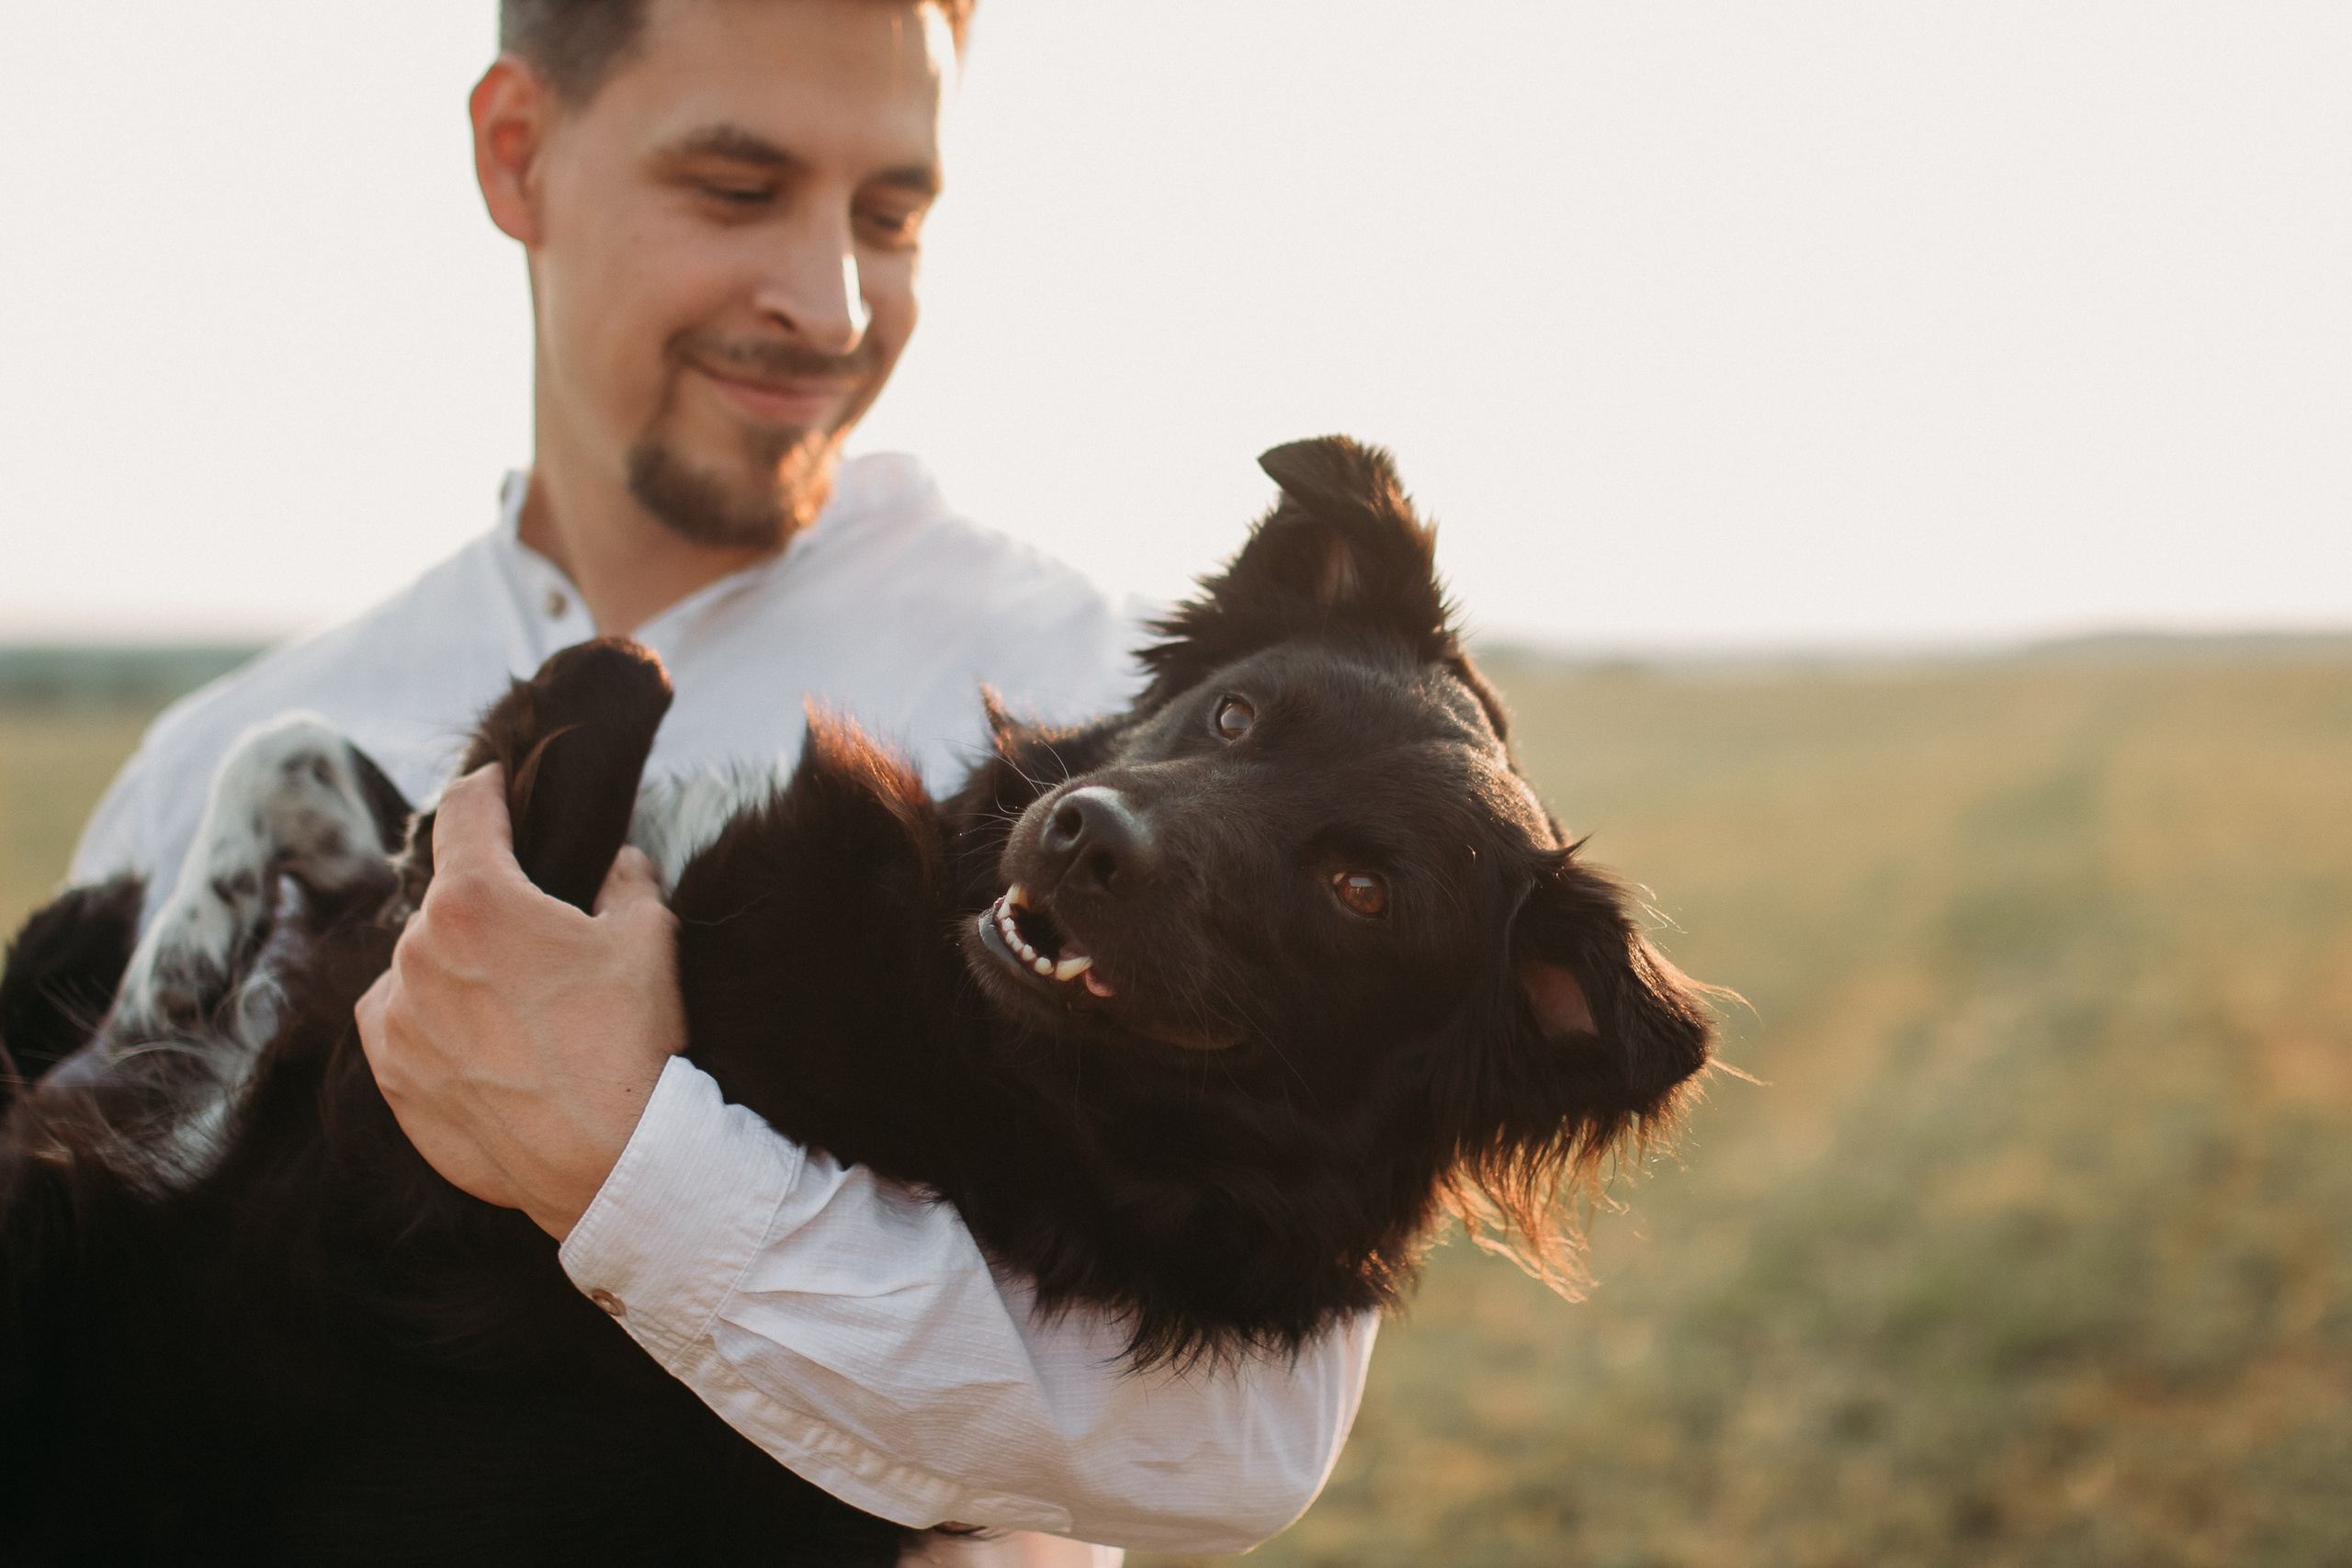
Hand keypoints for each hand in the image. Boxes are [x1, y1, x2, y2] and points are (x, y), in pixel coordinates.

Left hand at [355, 765, 684, 1239]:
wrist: (612, 1162)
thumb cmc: (632, 1042)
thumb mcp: (648, 937)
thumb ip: (624, 880)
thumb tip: (613, 865)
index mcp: (474, 899)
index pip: (464, 810)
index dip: (488, 788)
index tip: (499, 786)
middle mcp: (416, 952)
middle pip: (448, 898)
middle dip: (490, 903)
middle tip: (541, 935)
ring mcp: (395, 1019)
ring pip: (421, 963)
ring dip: (459, 966)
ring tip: (519, 1005)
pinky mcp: (392, 1076)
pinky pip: (401, 1022)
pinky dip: (434, 1019)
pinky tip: (487, 1042)